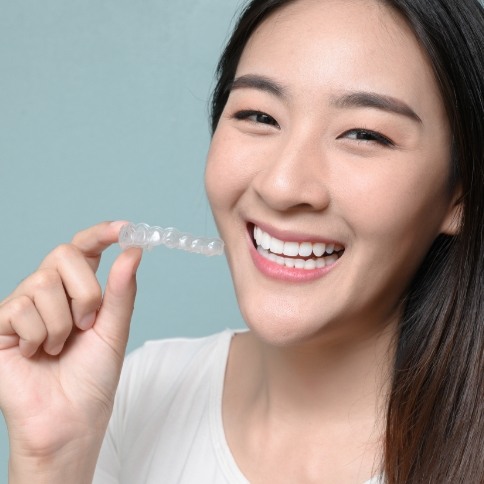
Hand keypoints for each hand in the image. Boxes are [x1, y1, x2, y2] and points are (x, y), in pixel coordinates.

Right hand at [0, 221, 141, 479]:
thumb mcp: (114, 330)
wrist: (68, 418)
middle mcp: (50, 291)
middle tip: (86, 325)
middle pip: (64, 254)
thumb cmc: (92, 377)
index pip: (85, 248)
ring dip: (61, 322)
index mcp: (79, 289)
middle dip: (84, 291)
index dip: (101, 233)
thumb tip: (133, 252)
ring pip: (42, 282)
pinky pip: (21, 308)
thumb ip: (121, 291)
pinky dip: (38, 335)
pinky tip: (35, 354)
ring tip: (59, 347)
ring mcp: (23, 304)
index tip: (124, 229)